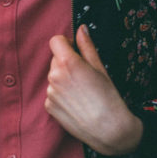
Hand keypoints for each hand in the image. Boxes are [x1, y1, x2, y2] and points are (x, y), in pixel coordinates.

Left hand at [45, 24, 142, 156]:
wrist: (108, 129)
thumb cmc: (108, 97)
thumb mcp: (100, 68)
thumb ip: (87, 46)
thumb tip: (81, 29)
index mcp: (68, 63)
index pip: (55, 41)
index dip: (66, 43)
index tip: (75, 50)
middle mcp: (54, 76)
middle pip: (55, 60)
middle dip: (67, 63)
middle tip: (84, 76)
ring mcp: (49, 92)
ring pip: (54, 77)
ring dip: (64, 80)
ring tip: (82, 93)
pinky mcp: (48, 106)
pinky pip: (52, 94)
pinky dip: (61, 95)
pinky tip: (76, 103)